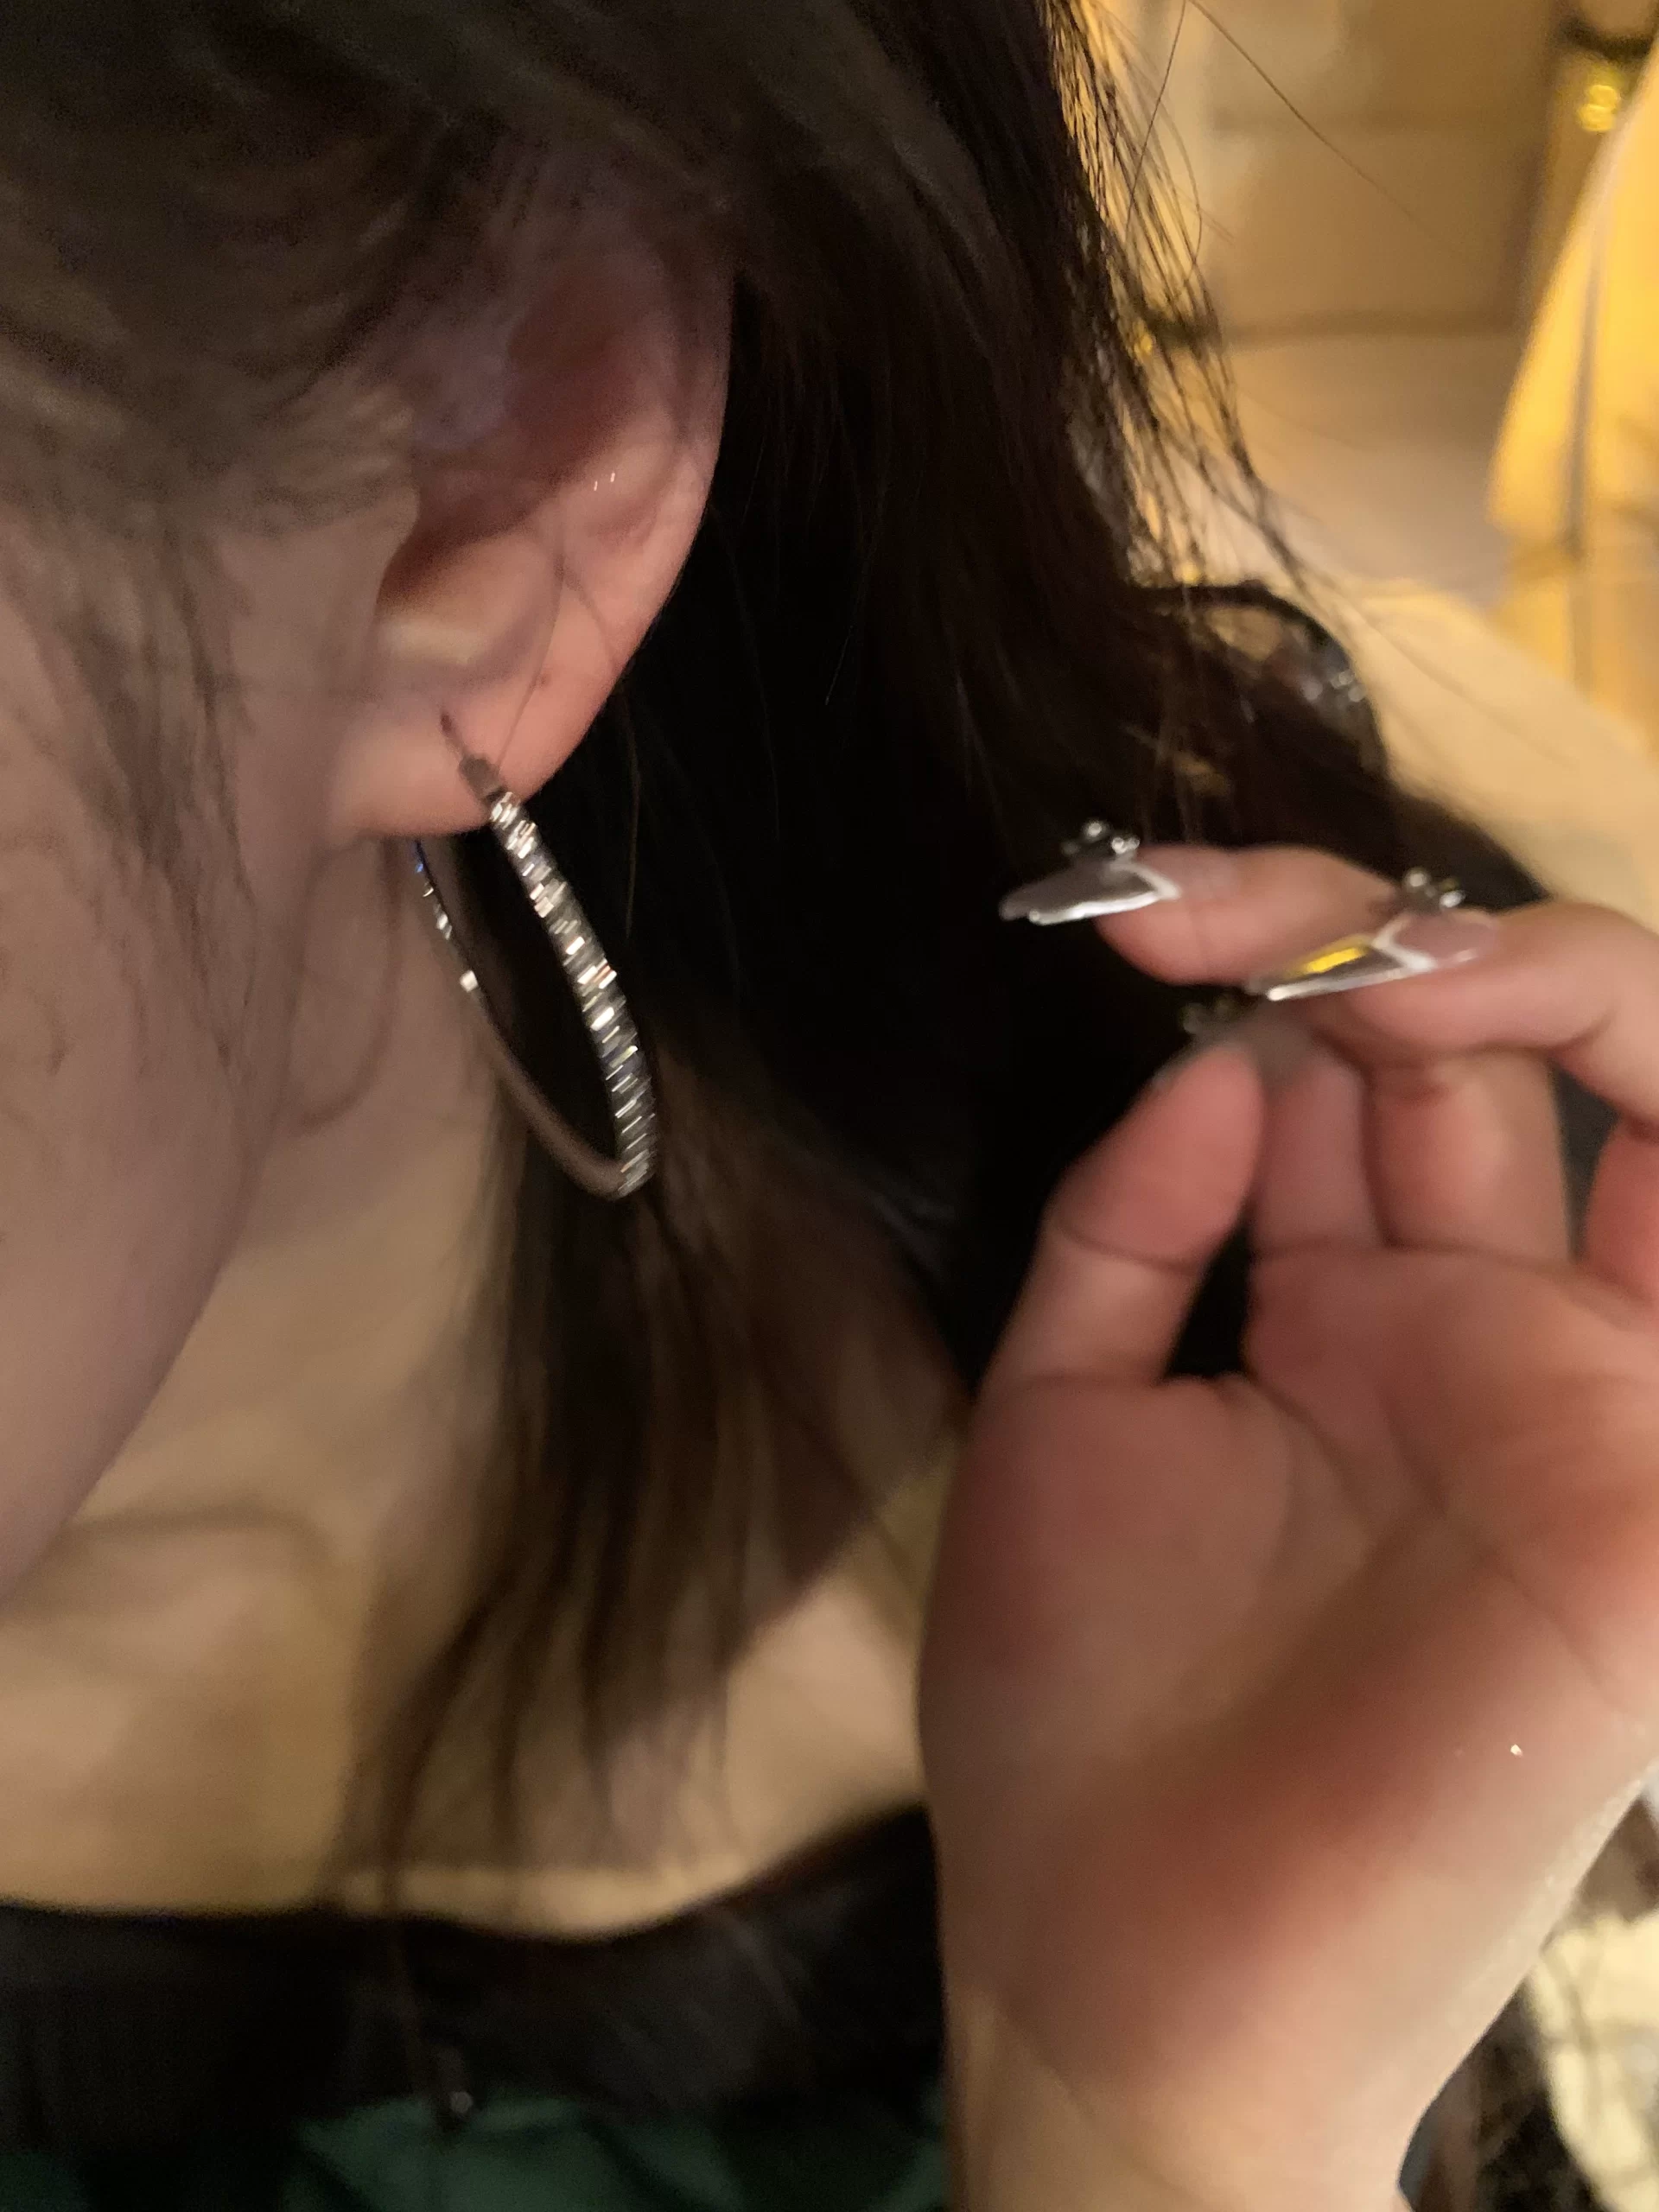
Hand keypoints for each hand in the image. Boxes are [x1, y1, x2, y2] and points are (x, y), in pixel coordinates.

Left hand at [922, 847, 1658, 2211]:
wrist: (1134, 1979)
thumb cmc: (1078, 1721)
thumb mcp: (1061, 1422)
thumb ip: (1134, 1233)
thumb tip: (1216, 1058)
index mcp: (1338, 1315)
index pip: (1345, 1075)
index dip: (1257, 964)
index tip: (1116, 913)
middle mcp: (1474, 1324)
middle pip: (1474, 1049)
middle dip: (1349, 938)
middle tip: (1198, 907)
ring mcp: (1576, 1389)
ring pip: (1639, 1093)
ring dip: (1522, 981)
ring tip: (1367, 958)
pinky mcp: (1646, 1484)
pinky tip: (1564, 1004)